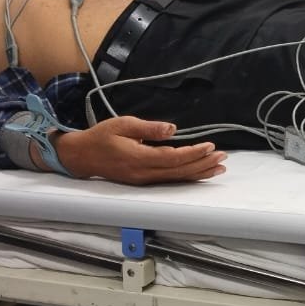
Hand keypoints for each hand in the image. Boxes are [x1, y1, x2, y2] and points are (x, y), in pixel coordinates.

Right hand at [49, 116, 226, 184]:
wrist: (82, 156)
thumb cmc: (102, 136)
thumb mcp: (124, 124)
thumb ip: (149, 128)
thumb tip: (173, 129)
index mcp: (139, 158)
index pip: (173, 158)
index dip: (193, 153)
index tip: (210, 145)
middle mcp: (144, 174)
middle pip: (179, 171)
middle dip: (203, 164)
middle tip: (223, 157)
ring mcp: (144, 180)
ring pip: (177, 179)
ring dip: (199, 173)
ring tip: (219, 167)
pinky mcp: (144, 181)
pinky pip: (170, 180)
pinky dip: (187, 176)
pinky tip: (200, 173)